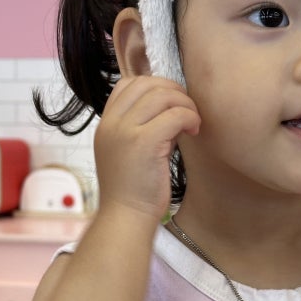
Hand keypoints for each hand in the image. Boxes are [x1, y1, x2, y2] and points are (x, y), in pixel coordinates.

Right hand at [93, 76, 200, 221]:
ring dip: (185, 104)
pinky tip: (194, 132)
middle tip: (187, 112)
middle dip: (174, 91)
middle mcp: (111, 123)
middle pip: (146, 84)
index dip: (154, 86)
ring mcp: (125, 131)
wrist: (126, 217)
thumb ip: (143, 126)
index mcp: (106, 124)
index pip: (128, 83)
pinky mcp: (143, 142)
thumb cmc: (134, 189)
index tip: (171, 105)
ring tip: (192, 124)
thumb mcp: (129, 151)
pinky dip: (190, 118)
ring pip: (162, 95)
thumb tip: (172, 109)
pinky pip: (175, 115)